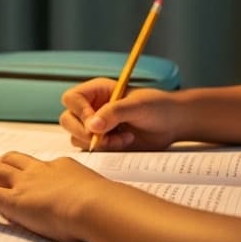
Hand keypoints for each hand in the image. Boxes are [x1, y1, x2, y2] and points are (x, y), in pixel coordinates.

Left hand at [0, 152, 110, 241]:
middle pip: (14, 160)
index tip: (28, 175)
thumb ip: (98, 198)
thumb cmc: (103, 204)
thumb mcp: (102, 195)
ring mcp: (25, 184)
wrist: (93, 205)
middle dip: (0, 163)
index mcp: (63, 167)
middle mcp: (41, 171)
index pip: (43, 165)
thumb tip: (110, 206)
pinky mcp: (13, 200)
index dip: (31, 170)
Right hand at [59, 78, 181, 150]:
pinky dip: (106, 150)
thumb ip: (114, 113)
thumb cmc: (157, 107)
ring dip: (98, 143)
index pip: (72, 99)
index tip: (95, 123)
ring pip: (77, 138)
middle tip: (105, 137)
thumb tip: (92, 125)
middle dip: (84, 132)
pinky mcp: (103, 142)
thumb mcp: (137, 105)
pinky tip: (125, 142)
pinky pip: (91, 150)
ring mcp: (96, 127)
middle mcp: (92, 108)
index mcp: (97, 91)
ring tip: (123, 138)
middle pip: (68, 120)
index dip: (79, 112)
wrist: (172, 124)